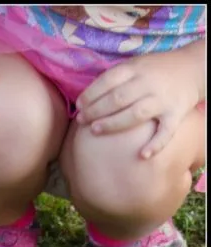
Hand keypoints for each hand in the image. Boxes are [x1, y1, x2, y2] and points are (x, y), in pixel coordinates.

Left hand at [75, 50, 202, 158]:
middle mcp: (149, 83)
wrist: (193, 68)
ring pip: (136, 114)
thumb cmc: (156, 70)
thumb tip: (87, 96)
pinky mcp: (176, 114)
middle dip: (97, 110)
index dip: (92, 93)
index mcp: (137, 69)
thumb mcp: (137, 65)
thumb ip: (117, 77)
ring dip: (114, 123)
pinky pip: (166, 132)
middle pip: (119, 98)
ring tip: (95, 130)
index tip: (79, 105)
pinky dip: (156, 144)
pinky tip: (143, 155)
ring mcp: (163, 99)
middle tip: (81, 120)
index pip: (110, 80)